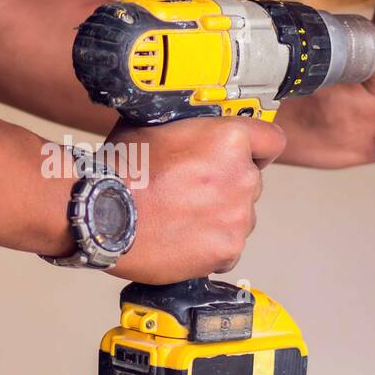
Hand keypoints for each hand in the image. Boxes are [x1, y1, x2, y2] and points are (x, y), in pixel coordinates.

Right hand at [103, 117, 285, 283]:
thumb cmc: (122, 171)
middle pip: (250, 181)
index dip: (256, 148)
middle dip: (227, 185)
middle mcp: (242, 177)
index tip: (245, 156)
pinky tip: (180, 237)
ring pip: (241, 216)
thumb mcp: (154, 124)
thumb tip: (193, 126)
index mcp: (229, 139)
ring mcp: (237, 217)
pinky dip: (209, 246)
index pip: (272, 141)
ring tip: (180, 216)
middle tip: (189, 190)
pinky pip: (228, 247)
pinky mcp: (227, 250)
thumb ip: (189, 126)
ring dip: (219, 216)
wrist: (102, 215)